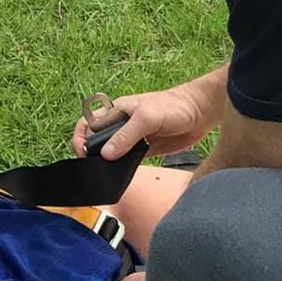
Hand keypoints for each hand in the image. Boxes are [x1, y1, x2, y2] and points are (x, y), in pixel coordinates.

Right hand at [71, 80, 218, 160]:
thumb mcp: (147, 118)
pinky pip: (126, 160)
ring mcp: (132, 138)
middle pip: (96, 140)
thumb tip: (106, 154)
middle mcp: (121, 124)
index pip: (88, 124)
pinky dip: (120, 168)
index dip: (80, 138)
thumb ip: (126, 136)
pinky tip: (120, 174)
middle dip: (90, 153)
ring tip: (105, 173)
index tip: (84, 153)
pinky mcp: (144, 149)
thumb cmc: (174, 106)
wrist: (200, 112)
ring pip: (110, 152)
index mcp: (116, 111)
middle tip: (93, 166)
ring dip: (105, 162)